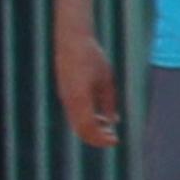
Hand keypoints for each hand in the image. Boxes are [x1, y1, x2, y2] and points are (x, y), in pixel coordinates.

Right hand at [53, 26, 118, 149]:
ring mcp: (65, 97)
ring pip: (76, 123)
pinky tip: (99, 116)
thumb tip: (113, 121)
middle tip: (113, 137)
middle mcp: (69, 100)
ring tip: (108, 127)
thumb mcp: (106, 79)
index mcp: (81, 98)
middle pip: (81, 130)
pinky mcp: (64, 93)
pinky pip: (74, 114)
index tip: (115, 140)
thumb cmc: (91, 56)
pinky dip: (86, 120)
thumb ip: (109, 102)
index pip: (89, 128)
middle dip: (97, 138)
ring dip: (92, 129)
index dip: (102, 139)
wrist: (71, 39)